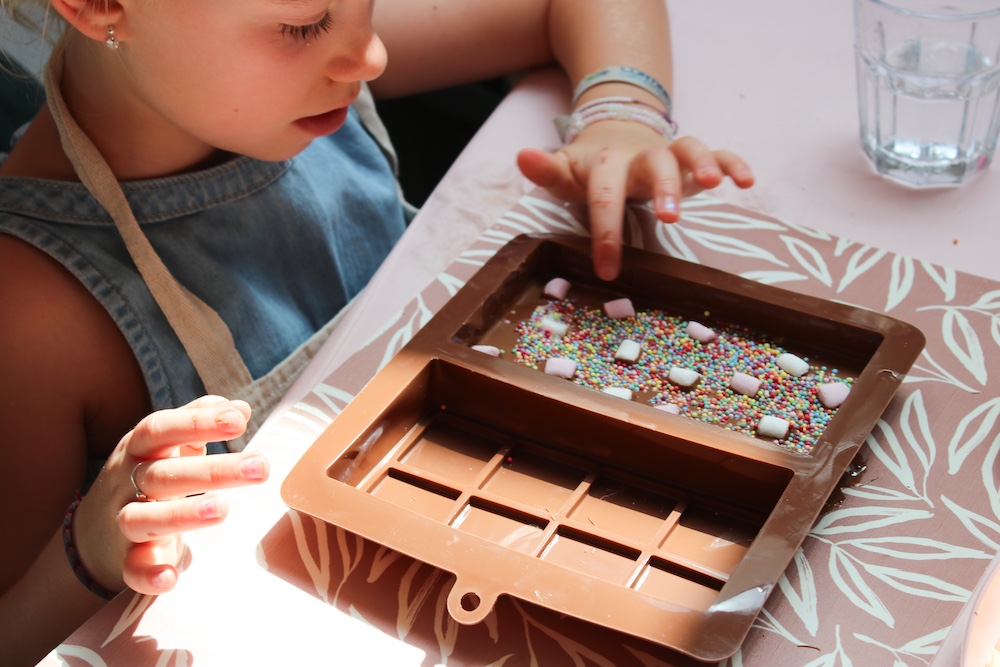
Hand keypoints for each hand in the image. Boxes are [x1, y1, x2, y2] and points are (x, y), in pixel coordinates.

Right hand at [73, 396, 269, 595]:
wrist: (94, 533)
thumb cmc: (145, 477)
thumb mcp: (165, 445)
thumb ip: (199, 421)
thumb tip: (239, 409)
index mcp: (138, 450)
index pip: (161, 429)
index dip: (197, 423)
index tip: (238, 421)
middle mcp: (126, 483)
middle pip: (163, 475)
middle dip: (212, 471)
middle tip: (260, 467)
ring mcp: (121, 522)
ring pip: (143, 519)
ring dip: (181, 515)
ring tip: (222, 510)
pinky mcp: (123, 560)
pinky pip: (131, 568)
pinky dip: (149, 574)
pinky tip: (173, 576)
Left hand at [517, 119, 753, 279]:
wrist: (614, 132)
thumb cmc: (588, 168)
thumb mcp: (564, 172)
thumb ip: (546, 170)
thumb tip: (522, 154)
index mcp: (606, 164)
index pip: (605, 196)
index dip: (606, 233)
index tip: (607, 271)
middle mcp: (641, 156)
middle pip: (654, 163)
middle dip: (663, 187)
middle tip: (670, 218)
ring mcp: (669, 153)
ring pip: (688, 149)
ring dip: (702, 162)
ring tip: (713, 184)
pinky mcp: (691, 157)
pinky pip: (717, 153)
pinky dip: (732, 161)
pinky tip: (746, 181)